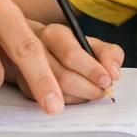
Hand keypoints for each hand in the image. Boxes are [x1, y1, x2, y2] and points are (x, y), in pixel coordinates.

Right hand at [6, 23, 124, 104]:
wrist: (30, 48)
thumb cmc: (66, 48)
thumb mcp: (89, 43)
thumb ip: (108, 53)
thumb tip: (113, 73)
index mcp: (55, 34)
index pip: (72, 54)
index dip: (92, 70)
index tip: (107, 80)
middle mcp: (37, 50)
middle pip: (63, 77)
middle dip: (88, 89)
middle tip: (101, 92)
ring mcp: (25, 70)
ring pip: (55, 92)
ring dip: (79, 97)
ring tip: (89, 93)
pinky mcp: (22, 87)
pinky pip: (46, 102)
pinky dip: (66, 102)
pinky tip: (73, 97)